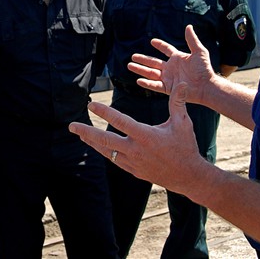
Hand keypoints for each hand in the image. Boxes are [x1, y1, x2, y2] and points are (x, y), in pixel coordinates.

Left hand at [70, 82, 206, 194]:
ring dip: (92, 142)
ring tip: (80, 134)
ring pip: (106, 151)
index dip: (104, 112)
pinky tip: (98, 146)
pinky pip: (114, 160)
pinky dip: (104, 152)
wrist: (188, 176)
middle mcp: (136, 150)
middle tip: (71, 126)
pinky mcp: (133, 170)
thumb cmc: (185, 147)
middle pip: (105, 140)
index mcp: (145, 136)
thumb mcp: (183, 123)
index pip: (120, 121)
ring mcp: (133, 162)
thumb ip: (177, 102)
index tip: (91, 105)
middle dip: (86, 132)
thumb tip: (180, 83)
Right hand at [127, 24, 214, 104]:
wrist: (207, 86)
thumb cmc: (205, 69)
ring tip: (129, 65)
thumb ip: (192, 40)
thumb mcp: (199, 52)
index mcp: (177, 58)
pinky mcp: (168, 88)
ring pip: (150, 73)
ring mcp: (168, 78)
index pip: (166, 49)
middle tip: (132, 56)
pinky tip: (138, 80)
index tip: (152, 41)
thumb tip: (188, 26)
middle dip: (143, 59)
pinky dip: (146, 83)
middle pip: (153, 62)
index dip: (160, 45)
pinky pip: (155, 85)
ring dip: (140, 69)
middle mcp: (171, 68)